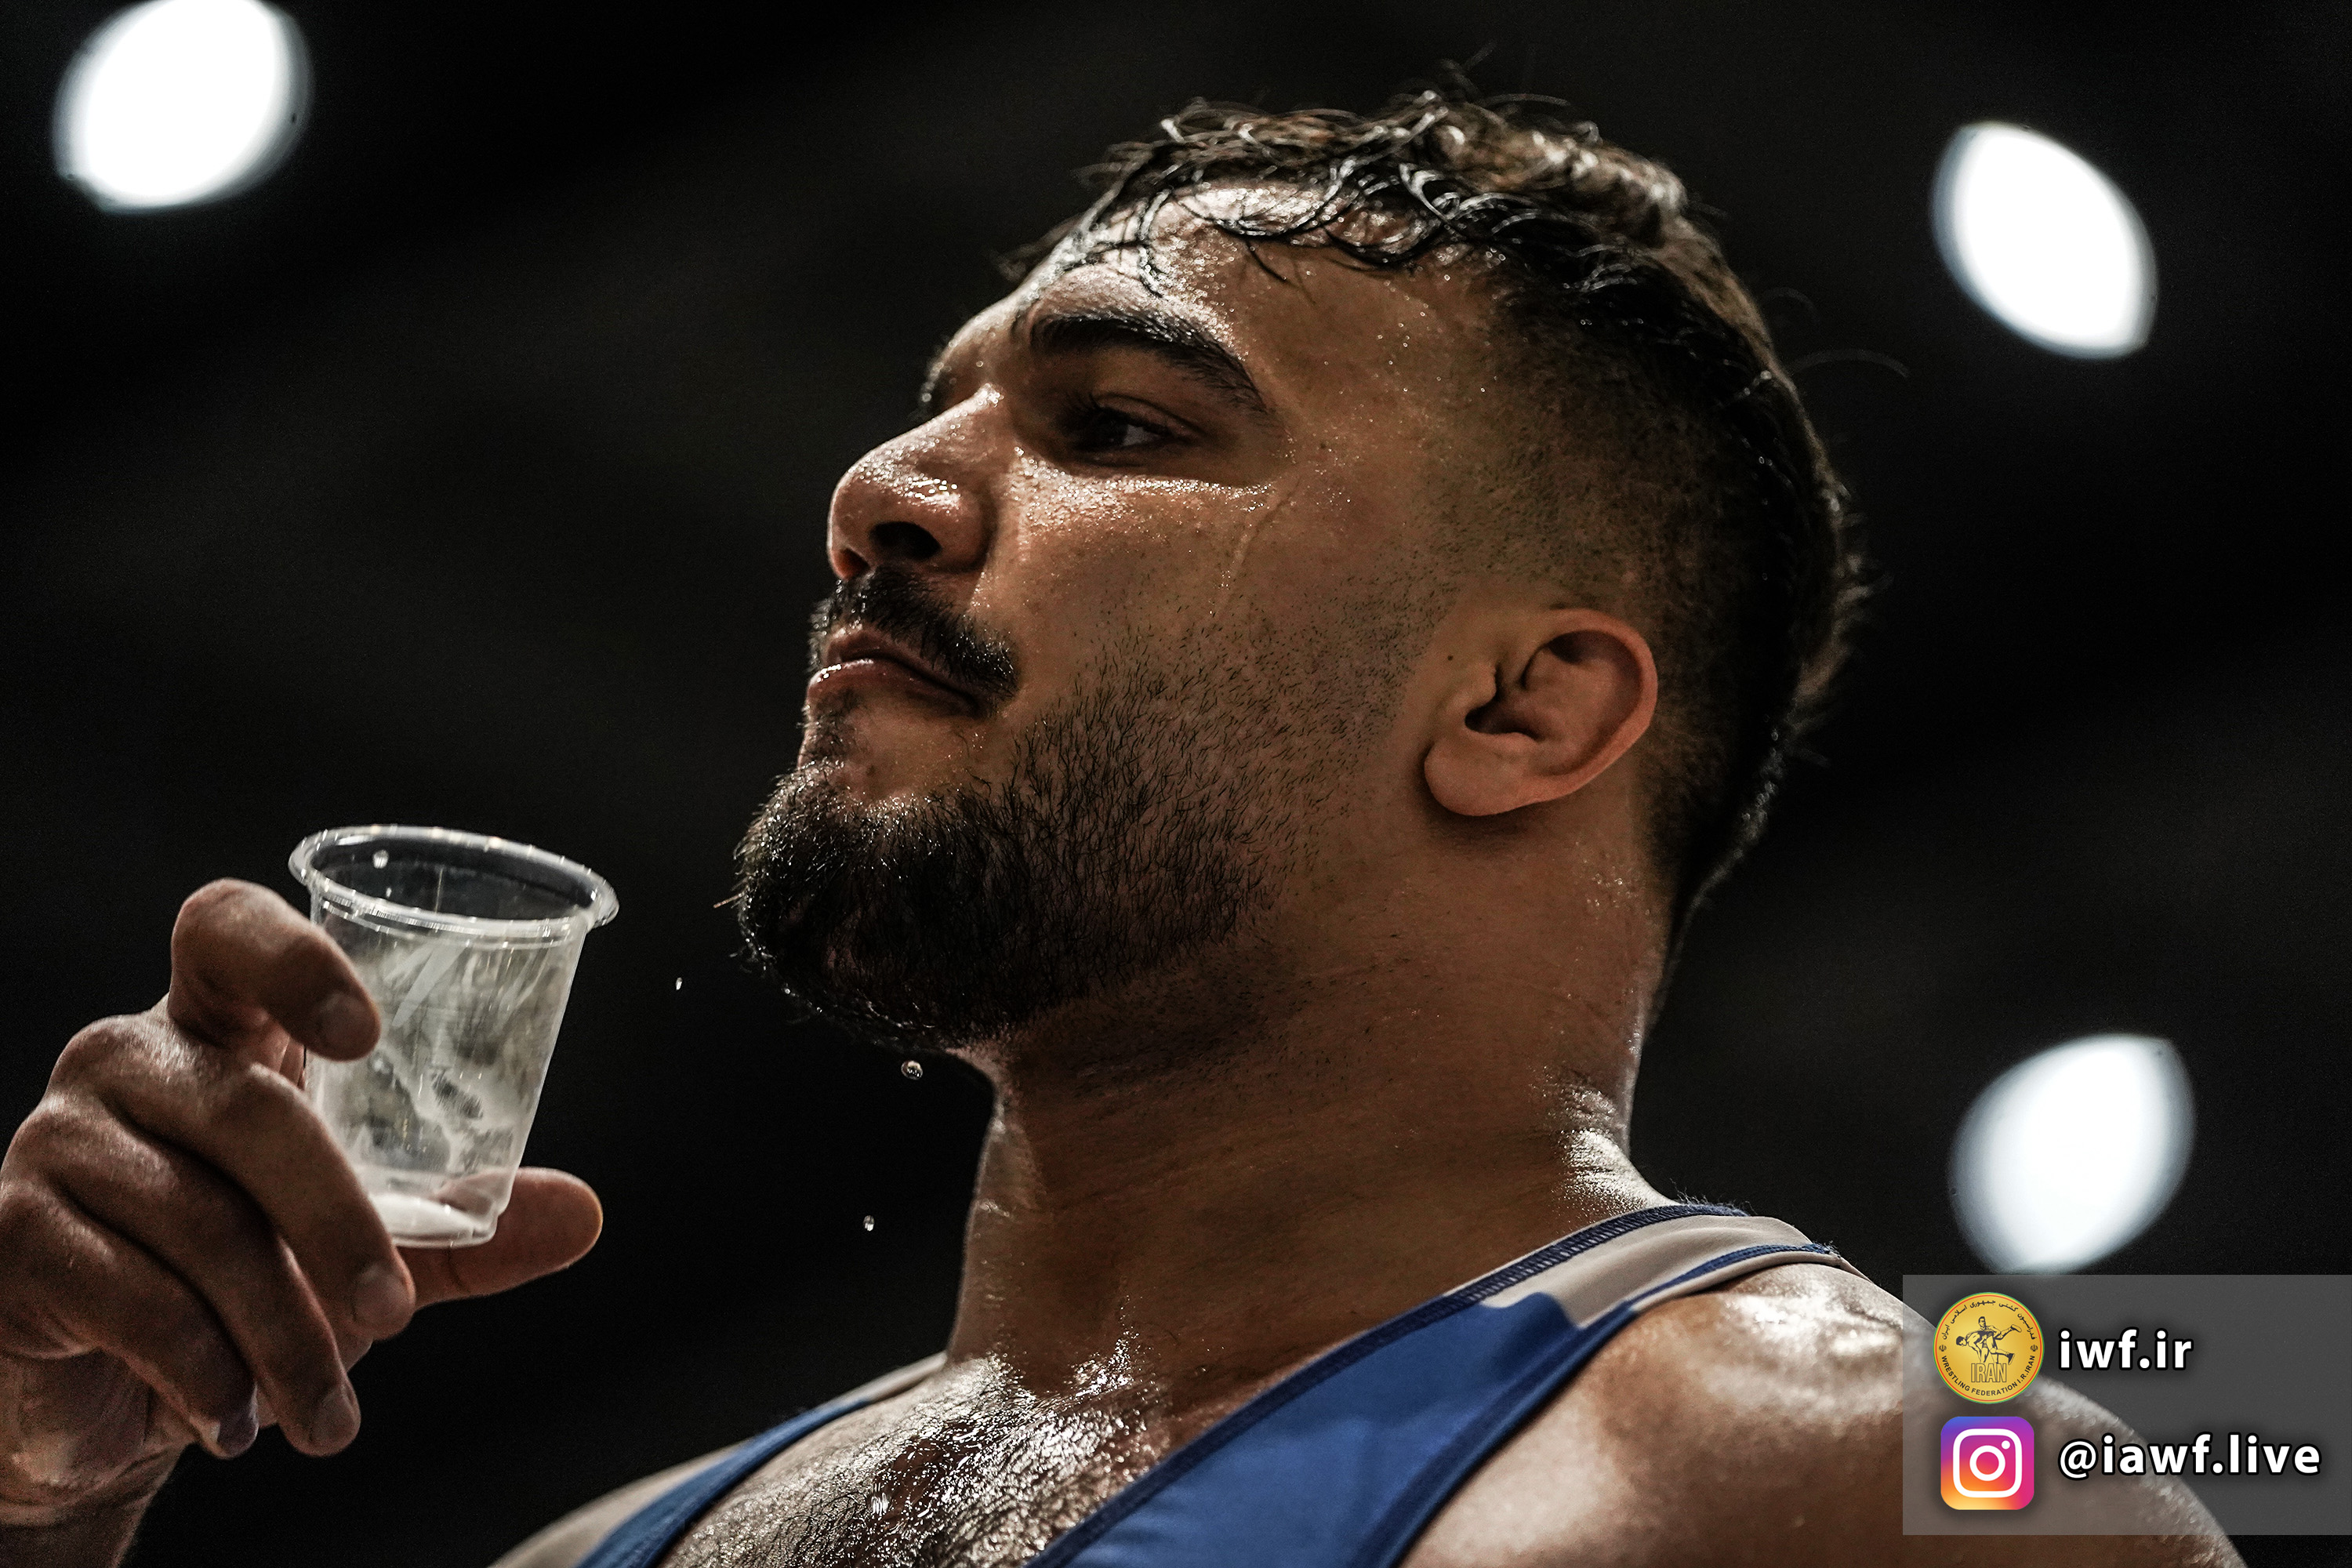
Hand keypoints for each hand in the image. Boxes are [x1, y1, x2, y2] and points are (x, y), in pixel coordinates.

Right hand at [0, 880, 602, 1535]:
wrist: (105, 1394)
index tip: (366, 1034)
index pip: (226, 932)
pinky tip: (233, 1419)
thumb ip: (462, 1228)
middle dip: (338, 1225)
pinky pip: (132, 1296)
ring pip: (200, 1226)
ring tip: (330, 1415)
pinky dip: (202, 1371)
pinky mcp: (13, 1237)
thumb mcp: (361, 1246)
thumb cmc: (240, 1278)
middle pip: (251, 1113)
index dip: (293, 960)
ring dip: (282, 1337)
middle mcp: (126, 1060)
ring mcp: (56, 1139)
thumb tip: (583, 1212)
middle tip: (394, 1317)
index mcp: (214, 1030)